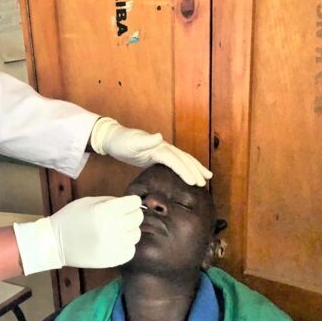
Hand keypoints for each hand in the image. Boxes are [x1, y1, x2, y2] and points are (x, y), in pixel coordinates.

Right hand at [12, 195, 142, 274]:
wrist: (55, 244)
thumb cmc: (70, 218)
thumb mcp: (89, 202)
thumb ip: (111, 201)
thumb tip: (130, 204)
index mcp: (105, 212)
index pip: (134, 203)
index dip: (132, 201)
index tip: (128, 203)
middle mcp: (112, 229)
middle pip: (138, 218)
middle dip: (132, 214)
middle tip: (123, 215)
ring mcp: (114, 247)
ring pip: (136, 234)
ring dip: (129, 230)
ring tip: (117, 230)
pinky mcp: (113, 260)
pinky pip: (131, 250)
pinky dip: (126, 245)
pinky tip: (115, 242)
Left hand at [89, 117, 212, 185]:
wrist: (114, 138)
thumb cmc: (120, 141)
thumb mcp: (130, 142)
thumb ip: (144, 141)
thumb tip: (158, 137)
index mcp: (158, 146)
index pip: (175, 160)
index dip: (185, 170)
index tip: (194, 181)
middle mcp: (163, 147)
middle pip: (183, 159)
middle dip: (195, 170)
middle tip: (204, 183)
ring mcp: (163, 150)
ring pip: (183, 159)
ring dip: (195, 168)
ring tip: (207, 177)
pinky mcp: (159, 155)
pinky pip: (177, 163)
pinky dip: (186, 168)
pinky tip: (190, 175)